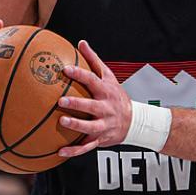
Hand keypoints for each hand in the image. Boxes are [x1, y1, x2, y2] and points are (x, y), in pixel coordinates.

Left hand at [57, 40, 131, 157]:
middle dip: (77, 104)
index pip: (92, 80)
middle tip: (61, 101)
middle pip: (91, 106)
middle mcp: (105, 108)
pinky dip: (74, 151)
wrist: (135, 121)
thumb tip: (81, 42)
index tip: (66, 69)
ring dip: (76, 126)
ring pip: (89, 127)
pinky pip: (86, 147)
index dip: (79, 74)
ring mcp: (104, 125)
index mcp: (105, 91)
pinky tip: (60, 151)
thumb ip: (94, 60)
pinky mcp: (100, 139)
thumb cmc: (117, 96)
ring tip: (62, 122)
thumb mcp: (109, 76)